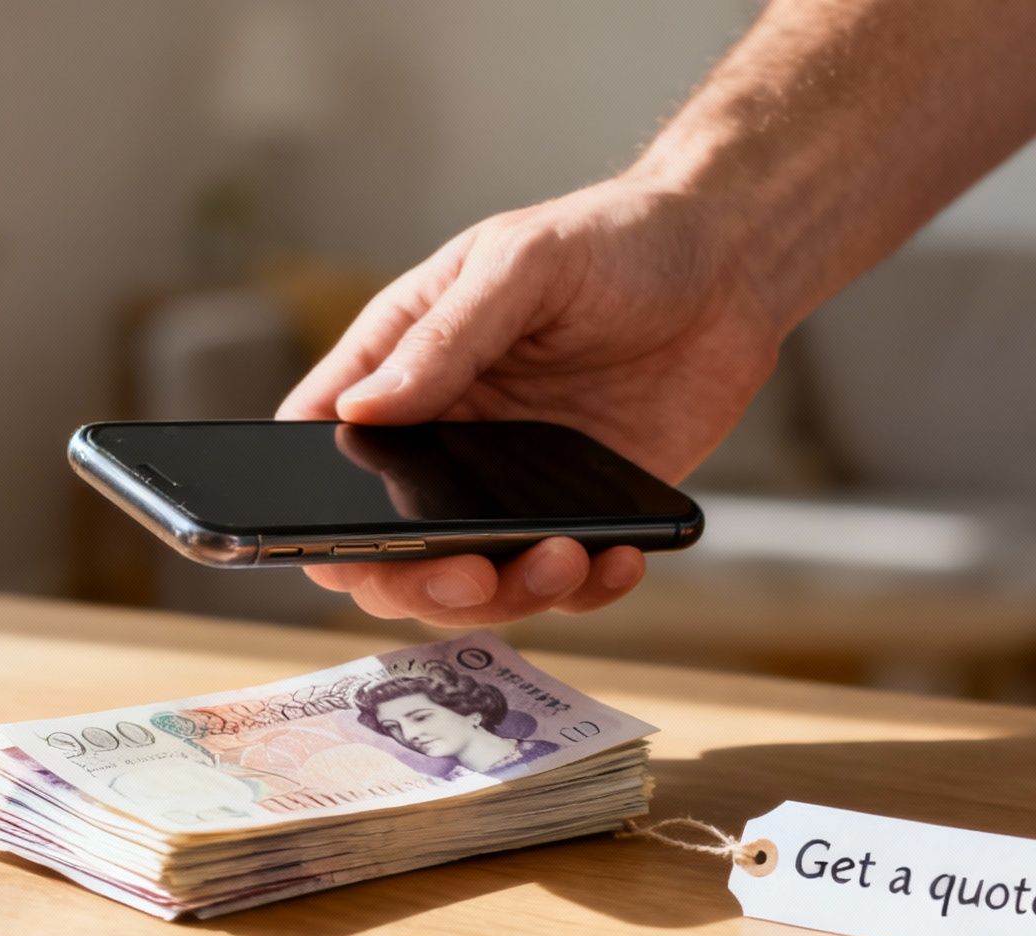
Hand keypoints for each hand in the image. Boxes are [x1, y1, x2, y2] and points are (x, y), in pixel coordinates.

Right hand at [276, 175, 784, 626]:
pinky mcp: (582, 511)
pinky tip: (617, 559)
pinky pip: (563, 579)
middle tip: (468, 572)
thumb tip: (360, 408)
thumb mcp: (521, 263)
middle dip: (415, 580)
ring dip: (508, 595)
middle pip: (386, 547)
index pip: (319, 445)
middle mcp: (444, 436)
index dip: (307, 507)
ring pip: (472, 580)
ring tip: (564, 561)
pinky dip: (585, 590)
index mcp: (403, 365)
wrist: (728, 262)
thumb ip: (445, 337)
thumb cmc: (613, 239)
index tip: (338, 544)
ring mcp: (510, 484)